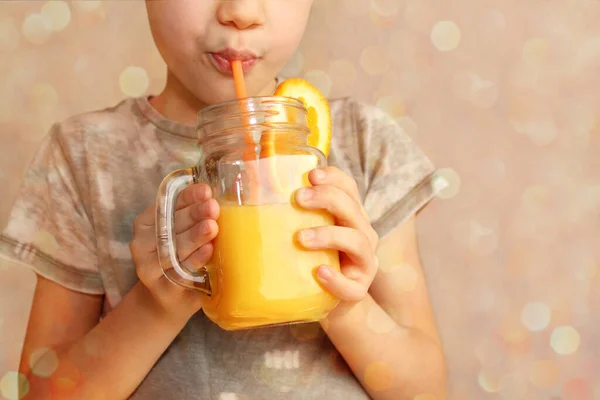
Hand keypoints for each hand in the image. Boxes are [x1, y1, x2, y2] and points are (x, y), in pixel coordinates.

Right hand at [129, 183, 219, 319]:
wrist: (168, 299)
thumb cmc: (182, 258)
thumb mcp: (187, 232)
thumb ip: (202, 212)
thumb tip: (234, 185)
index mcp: (148, 221)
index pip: (169, 203)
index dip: (188, 196)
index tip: (207, 191)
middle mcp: (142, 242)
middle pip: (171, 225)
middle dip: (194, 214)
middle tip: (213, 207)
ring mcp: (149, 266)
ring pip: (173, 248)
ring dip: (194, 236)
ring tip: (212, 227)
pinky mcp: (161, 287)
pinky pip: (180, 271)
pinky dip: (195, 260)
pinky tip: (208, 251)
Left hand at [294, 167, 378, 306]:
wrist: (327, 304)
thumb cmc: (309, 262)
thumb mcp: (302, 233)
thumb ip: (288, 215)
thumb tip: (247, 192)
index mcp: (349, 216)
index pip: (349, 188)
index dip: (334, 178)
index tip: (311, 175)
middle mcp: (362, 234)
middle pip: (353, 209)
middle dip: (327, 198)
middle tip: (298, 198)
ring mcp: (364, 263)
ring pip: (357, 242)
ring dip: (329, 235)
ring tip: (301, 238)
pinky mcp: (358, 290)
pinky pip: (351, 286)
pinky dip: (336, 278)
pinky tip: (319, 273)